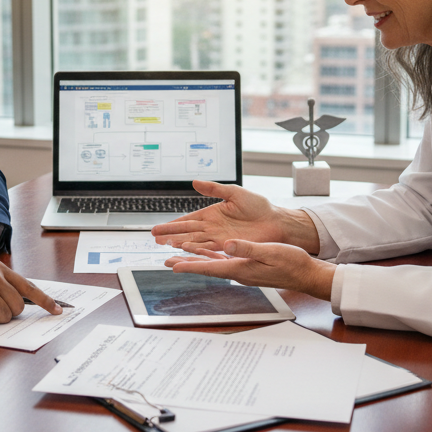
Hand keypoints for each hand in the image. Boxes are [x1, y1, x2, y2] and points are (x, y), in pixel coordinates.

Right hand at [150, 180, 320, 254]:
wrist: (275, 221)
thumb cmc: (258, 206)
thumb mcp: (234, 192)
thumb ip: (214, 189)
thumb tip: (195, 182)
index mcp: (212, 214)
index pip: (188, 220)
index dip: (173, 224)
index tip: (158, 228)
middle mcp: (213, 228)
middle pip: (187, 232)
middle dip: (170, 235)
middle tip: (155, 238)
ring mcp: (219, 238)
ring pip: (195, 242)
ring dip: (180, 243)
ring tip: (166, 245)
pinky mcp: (228, 247)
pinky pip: (210, 249)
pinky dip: (197, 250)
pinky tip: (186, 250)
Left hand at [165, 239, 335, 299]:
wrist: (305, 273)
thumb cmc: (291, 263)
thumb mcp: (270, 252)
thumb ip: (248, 248)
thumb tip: (227, 245)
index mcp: (240, 268)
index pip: (209, 267)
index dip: (190, 266)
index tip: (173, 266)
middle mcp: (238, 272)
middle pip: (207, 268)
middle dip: (187, 264)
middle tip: (168, 262)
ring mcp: (242, 270)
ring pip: (213, 264)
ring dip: (196, 260)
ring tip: (180, 258)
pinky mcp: (248, 267)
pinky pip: (224, 261)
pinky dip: (212, 257)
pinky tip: (207, 253)